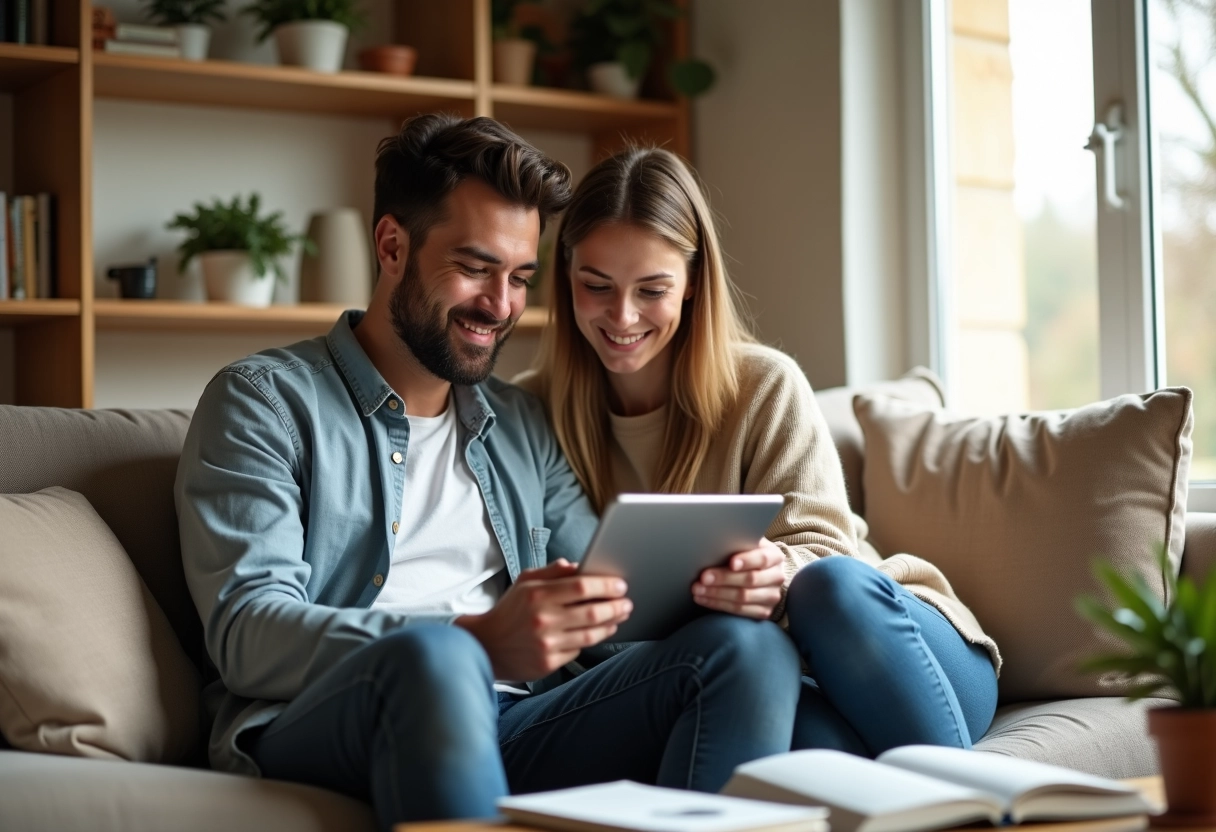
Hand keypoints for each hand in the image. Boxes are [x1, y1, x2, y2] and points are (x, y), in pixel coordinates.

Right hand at [455, 559, 631, 680]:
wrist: (486, 645)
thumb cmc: (510, 610)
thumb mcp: (525, 582)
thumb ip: (552, 572)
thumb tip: (579, 566)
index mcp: (537, 594)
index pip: (581, 587)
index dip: (606, 586)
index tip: (620, 585)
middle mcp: (542, 619)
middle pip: (592, 612)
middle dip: (616, 607)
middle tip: (627, 602)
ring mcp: (546, 644)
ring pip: (591, 634)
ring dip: (611, 625)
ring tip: (619, 617)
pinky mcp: (548, 663)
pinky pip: (578, 650)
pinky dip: (591, 639)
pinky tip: (599, 632)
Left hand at [692, 538, 783, 618]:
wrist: (763, 574)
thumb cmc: (748, 555)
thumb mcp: (748, 545)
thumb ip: (738, 543)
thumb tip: (716, 541)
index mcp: (775, 556)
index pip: (762, 558)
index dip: (746, 560)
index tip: (731, 562)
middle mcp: (777, 577)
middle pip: (750, 580)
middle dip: (724, 578)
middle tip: (703, 577)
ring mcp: (772, 596)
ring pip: (743, 598)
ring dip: (717, 594)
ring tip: (698, 590)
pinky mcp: (764, 612)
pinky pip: (739, 611)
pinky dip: (718, 605)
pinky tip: (704, 599)